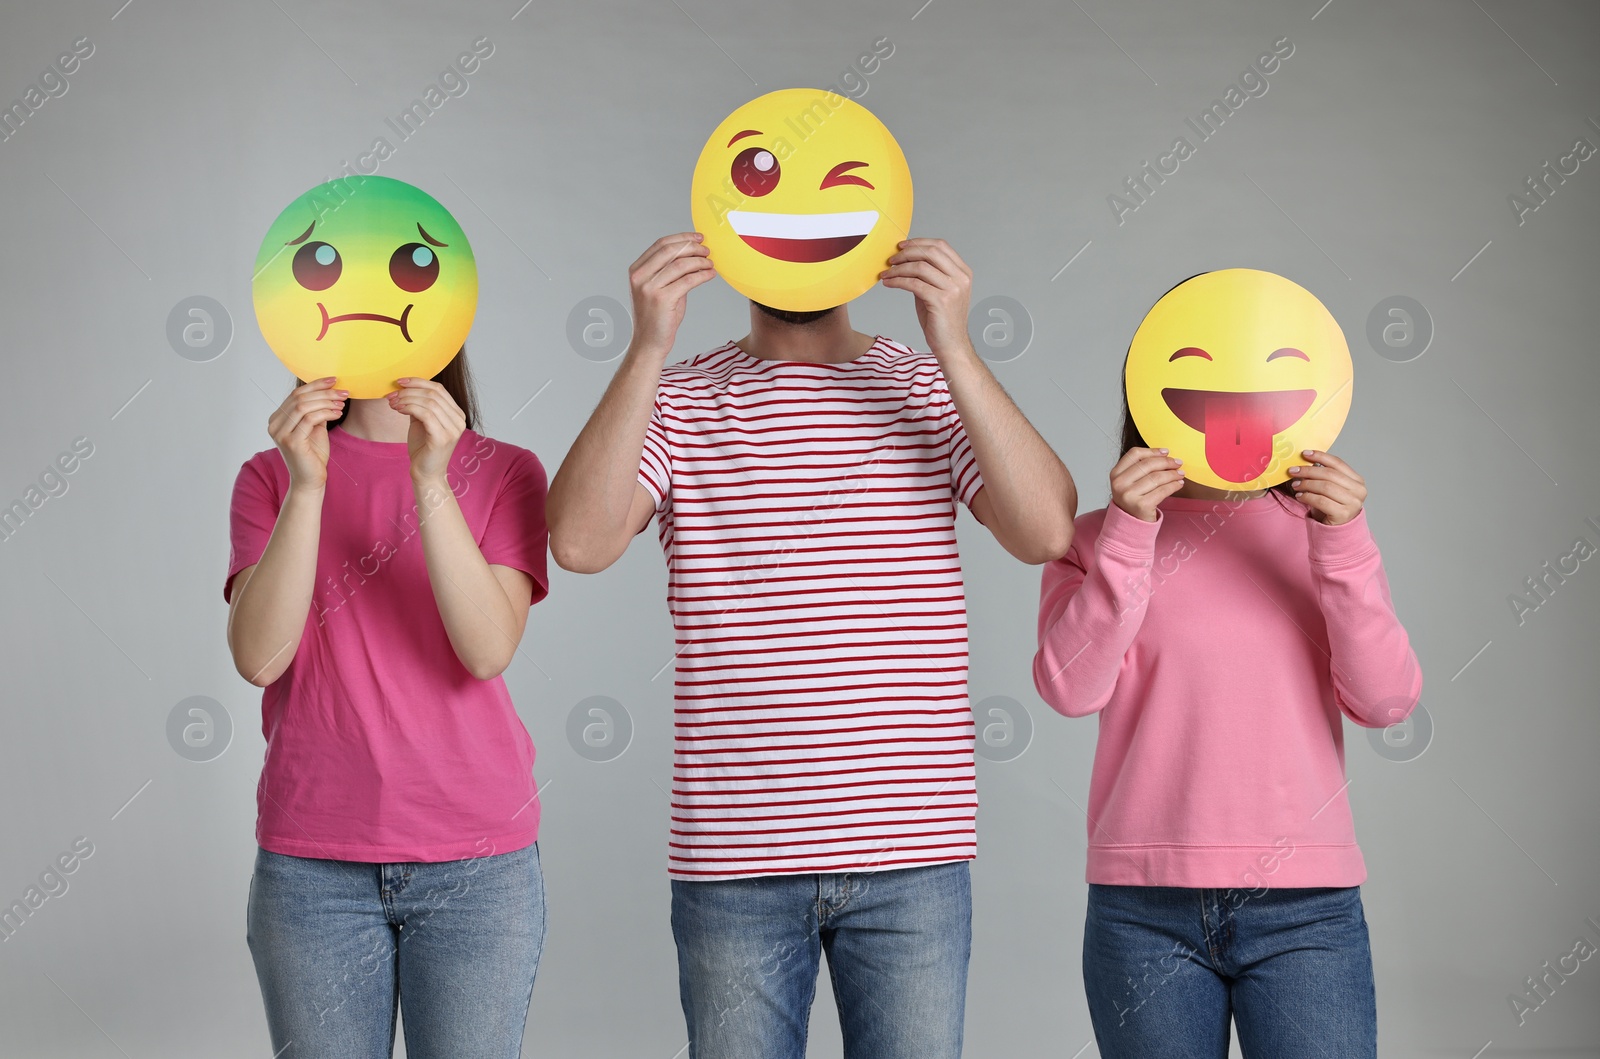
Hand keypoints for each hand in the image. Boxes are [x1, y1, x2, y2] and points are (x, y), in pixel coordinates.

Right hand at [269, 377, 344, 489]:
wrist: (311, 480)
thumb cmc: (313, 455)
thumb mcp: (314, 428)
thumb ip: (315, 411)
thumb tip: (328, 391)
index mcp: (277, 419)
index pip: (296, 395)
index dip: (315, 385)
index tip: (334, 380)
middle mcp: (275, 425)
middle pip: (299, 398)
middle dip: (324, 392)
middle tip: (343, 393)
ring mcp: (281, 433)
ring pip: (304, 406)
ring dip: (327, 402)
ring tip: (342, 404)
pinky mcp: (291, 442)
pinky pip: (310, 419)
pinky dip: (326, 413)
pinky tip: (337, 414)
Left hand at [388, 378, 465, 484]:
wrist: (426, 474)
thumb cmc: (423, 449)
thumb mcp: (422, 422)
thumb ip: (420, 405)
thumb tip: (406, 388)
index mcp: (456, 414)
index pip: (439, 389)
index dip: (418, 381)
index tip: (399, 382)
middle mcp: (459, 420)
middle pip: (433, 394)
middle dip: (409, 391)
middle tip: (391, 395)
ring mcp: (453, 429)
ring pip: (429, 402)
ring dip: (406, 399)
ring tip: (392, 403)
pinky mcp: (443, 438)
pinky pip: (426, 414)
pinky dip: (409, 408)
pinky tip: (398, 410)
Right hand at [628, 233, 714, 354]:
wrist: (649, 343)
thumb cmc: (657, 317)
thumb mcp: (660, 288)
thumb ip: (671, 271)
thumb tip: (694, 254)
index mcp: (637, 270)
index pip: (661, 244)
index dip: (682, 238)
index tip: (698, 238)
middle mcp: (640, 276)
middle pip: (670, 250)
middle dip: (692, 247)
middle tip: (707, 250)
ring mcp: (649, 288)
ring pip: (681, 264)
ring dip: (700, 261)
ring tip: (711, 264)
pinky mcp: (662, 299)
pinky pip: (688, 280)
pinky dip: (702, 275)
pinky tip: (710, 274)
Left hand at [879, 238, 972, 356]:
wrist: (951, 345)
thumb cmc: (942, 321)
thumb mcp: (937, 292)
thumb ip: (927, 275)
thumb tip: (906, 260)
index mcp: (963, 272)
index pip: (941, 246)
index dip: (919, 242)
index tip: (902, 246)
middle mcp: (961, 278)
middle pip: (931, 252)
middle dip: (907, 253)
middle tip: (891, 259)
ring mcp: (953, 289)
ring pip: (920, 267)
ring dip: (899, 268)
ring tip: (886, 273)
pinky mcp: (941, 301)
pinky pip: (914, 284)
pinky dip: (898, 281)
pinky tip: (889, 283)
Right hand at [1110, 447, 1183, 521]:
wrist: (1131, 523)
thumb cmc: (1134, 499)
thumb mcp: (1130, 481)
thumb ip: (1141, 467)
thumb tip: (1165, 455)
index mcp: (1116, 474)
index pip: (1134, 454)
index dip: (1152, 451)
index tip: (1166, 452)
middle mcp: (1120, 484)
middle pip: (1148, 465)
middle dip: (1166, 462)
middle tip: (1178, 463)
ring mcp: (1129, 495)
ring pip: (1157, 477)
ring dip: (1173, 474)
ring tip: (1180, 474)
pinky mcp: (1141, 505)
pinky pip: (1163, 491)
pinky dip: (1173, 486)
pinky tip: (1178, 484)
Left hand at [1288, 450, 1365, 524]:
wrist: (1337, 530)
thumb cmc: (1332, 506)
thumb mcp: (1331, 488)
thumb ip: (1324, 475)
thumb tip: (1306, 460)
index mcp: (1357, 480)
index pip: (1338, 463)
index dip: (1320, 456)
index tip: (1305, 453)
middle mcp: (1359, 490)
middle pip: (1330, 474)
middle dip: (1308, 471)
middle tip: (1293, 471)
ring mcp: (1353, 503)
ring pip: (1325, 487)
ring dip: (1306, 484)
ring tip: (1295, 485)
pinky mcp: (1343, 514)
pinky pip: (1321, 501)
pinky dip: (1308, 497)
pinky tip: (1300, 496)